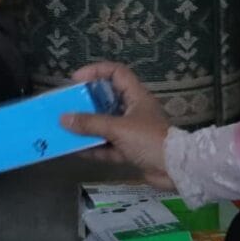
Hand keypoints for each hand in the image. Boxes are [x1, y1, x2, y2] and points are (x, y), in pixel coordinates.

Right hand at [59, 62, 174, 188]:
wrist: (175, 170)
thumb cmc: (149, 140)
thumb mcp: (118, 129)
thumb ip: (91, 124)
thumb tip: (64, 119)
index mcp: (136, 96)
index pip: (116, 73)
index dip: (96, 71)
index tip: (76, 79)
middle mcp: (133, 111)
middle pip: (107, 99)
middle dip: (86, 103)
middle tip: (67, 106)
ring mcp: (132, 132)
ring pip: (105, 125)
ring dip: (87, 128)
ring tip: (65, 129)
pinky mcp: (130, 151)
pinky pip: (107, 146)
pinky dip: (93, 148)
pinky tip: (74, 151)